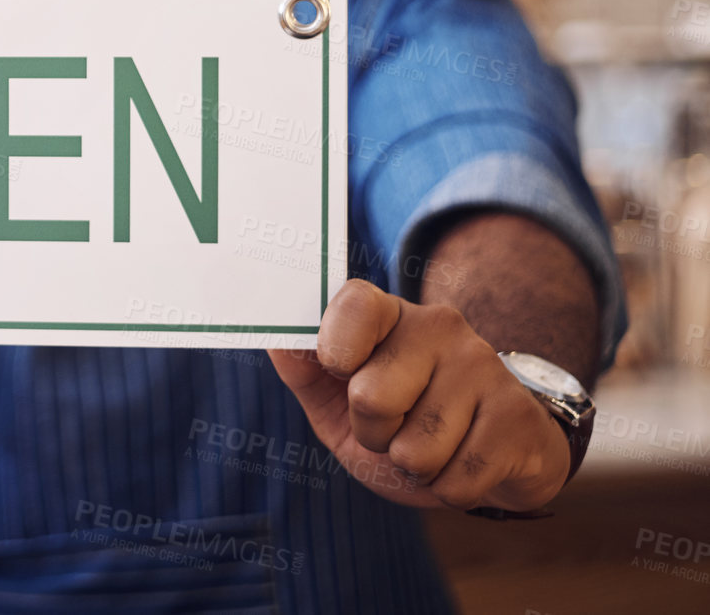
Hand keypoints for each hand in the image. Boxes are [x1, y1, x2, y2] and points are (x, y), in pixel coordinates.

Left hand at [268, 279, 571, 512]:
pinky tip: (466, 462)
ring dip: (415, 465)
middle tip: (395, 427)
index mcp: (390, 314)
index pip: (354, 304)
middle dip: (373, 433)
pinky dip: (451, 488)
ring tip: (433, 445)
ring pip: (415, 448)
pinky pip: (457, 480)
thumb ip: (307, 373)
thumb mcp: (341, 403)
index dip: (336, 350)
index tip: (342, 372)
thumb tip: (275, 342)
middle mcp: (439, 326)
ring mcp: (483, 366)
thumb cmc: (404, 425)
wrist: (492, 458)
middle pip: (370, 397)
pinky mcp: (517, 415)